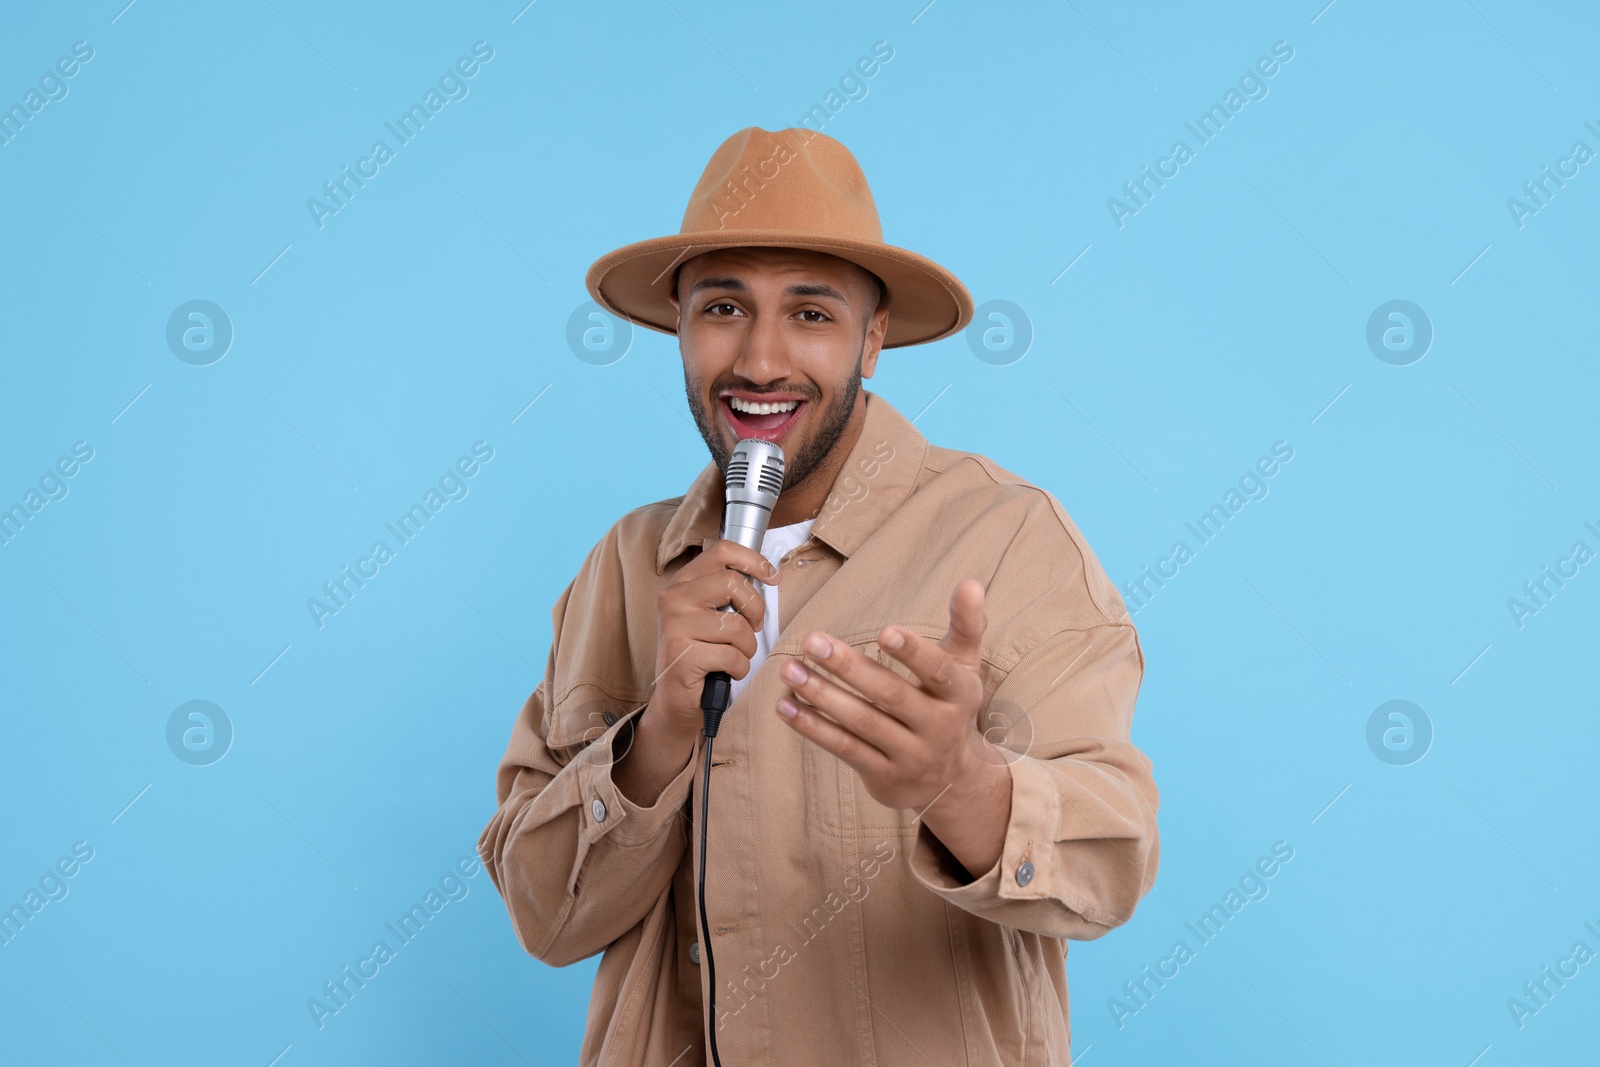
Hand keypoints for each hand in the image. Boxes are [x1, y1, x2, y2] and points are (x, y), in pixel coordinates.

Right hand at [646, 539, 777, 739]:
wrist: (677, 700)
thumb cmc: (701, 655)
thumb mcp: (710, 615)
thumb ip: (729, 592)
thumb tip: (768, 574)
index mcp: (682, 583)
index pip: (722, 551)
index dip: (754, 561)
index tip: (772, 577)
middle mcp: (673, 599)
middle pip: (732, 583)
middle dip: (755, 610)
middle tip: (753, 627)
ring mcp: (675, 627)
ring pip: (737, 626)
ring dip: (747, 647)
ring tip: (734, 656)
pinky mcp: (682, 655)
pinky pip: (733, 656)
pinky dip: (740, 669)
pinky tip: (726, 672)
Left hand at [775, 579, 1003, 818]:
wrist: (952, 779)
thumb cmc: (950, 705)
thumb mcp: (965, 666)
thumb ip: (967, 623)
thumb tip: (970, 583)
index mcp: (959, 694)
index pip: (938, 671)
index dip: (913, 652)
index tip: (885, 631)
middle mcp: (938, 728)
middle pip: (891, 695)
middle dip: (849, 668)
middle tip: (813, 641)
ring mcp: (910, 755)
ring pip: (862, 723)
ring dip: (822, 696)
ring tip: (790, 670)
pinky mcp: (883, 776)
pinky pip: (845, 749)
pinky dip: (813, 727)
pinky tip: (786, 706)